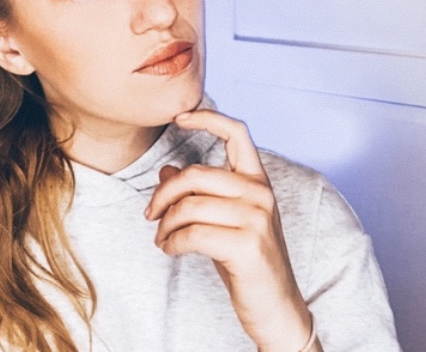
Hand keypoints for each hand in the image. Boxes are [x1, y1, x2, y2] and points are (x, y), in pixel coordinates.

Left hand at [144, 109, 316, 351]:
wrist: (276, 307)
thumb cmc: (246, 259)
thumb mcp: (223, 218)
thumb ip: (199, 192)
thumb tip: (166, 170)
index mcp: (257, 180)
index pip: (236, 132)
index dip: (206, 118)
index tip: (178, 117)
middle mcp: (260, 193)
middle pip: (195, 174)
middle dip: (163, 194)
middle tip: (149, 213)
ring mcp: (256, 218)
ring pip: (189, 206)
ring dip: (164, 224)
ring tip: (161, 236)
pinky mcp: (247, 246)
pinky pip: (191, 234)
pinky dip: (171, 242)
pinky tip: (169, 249)